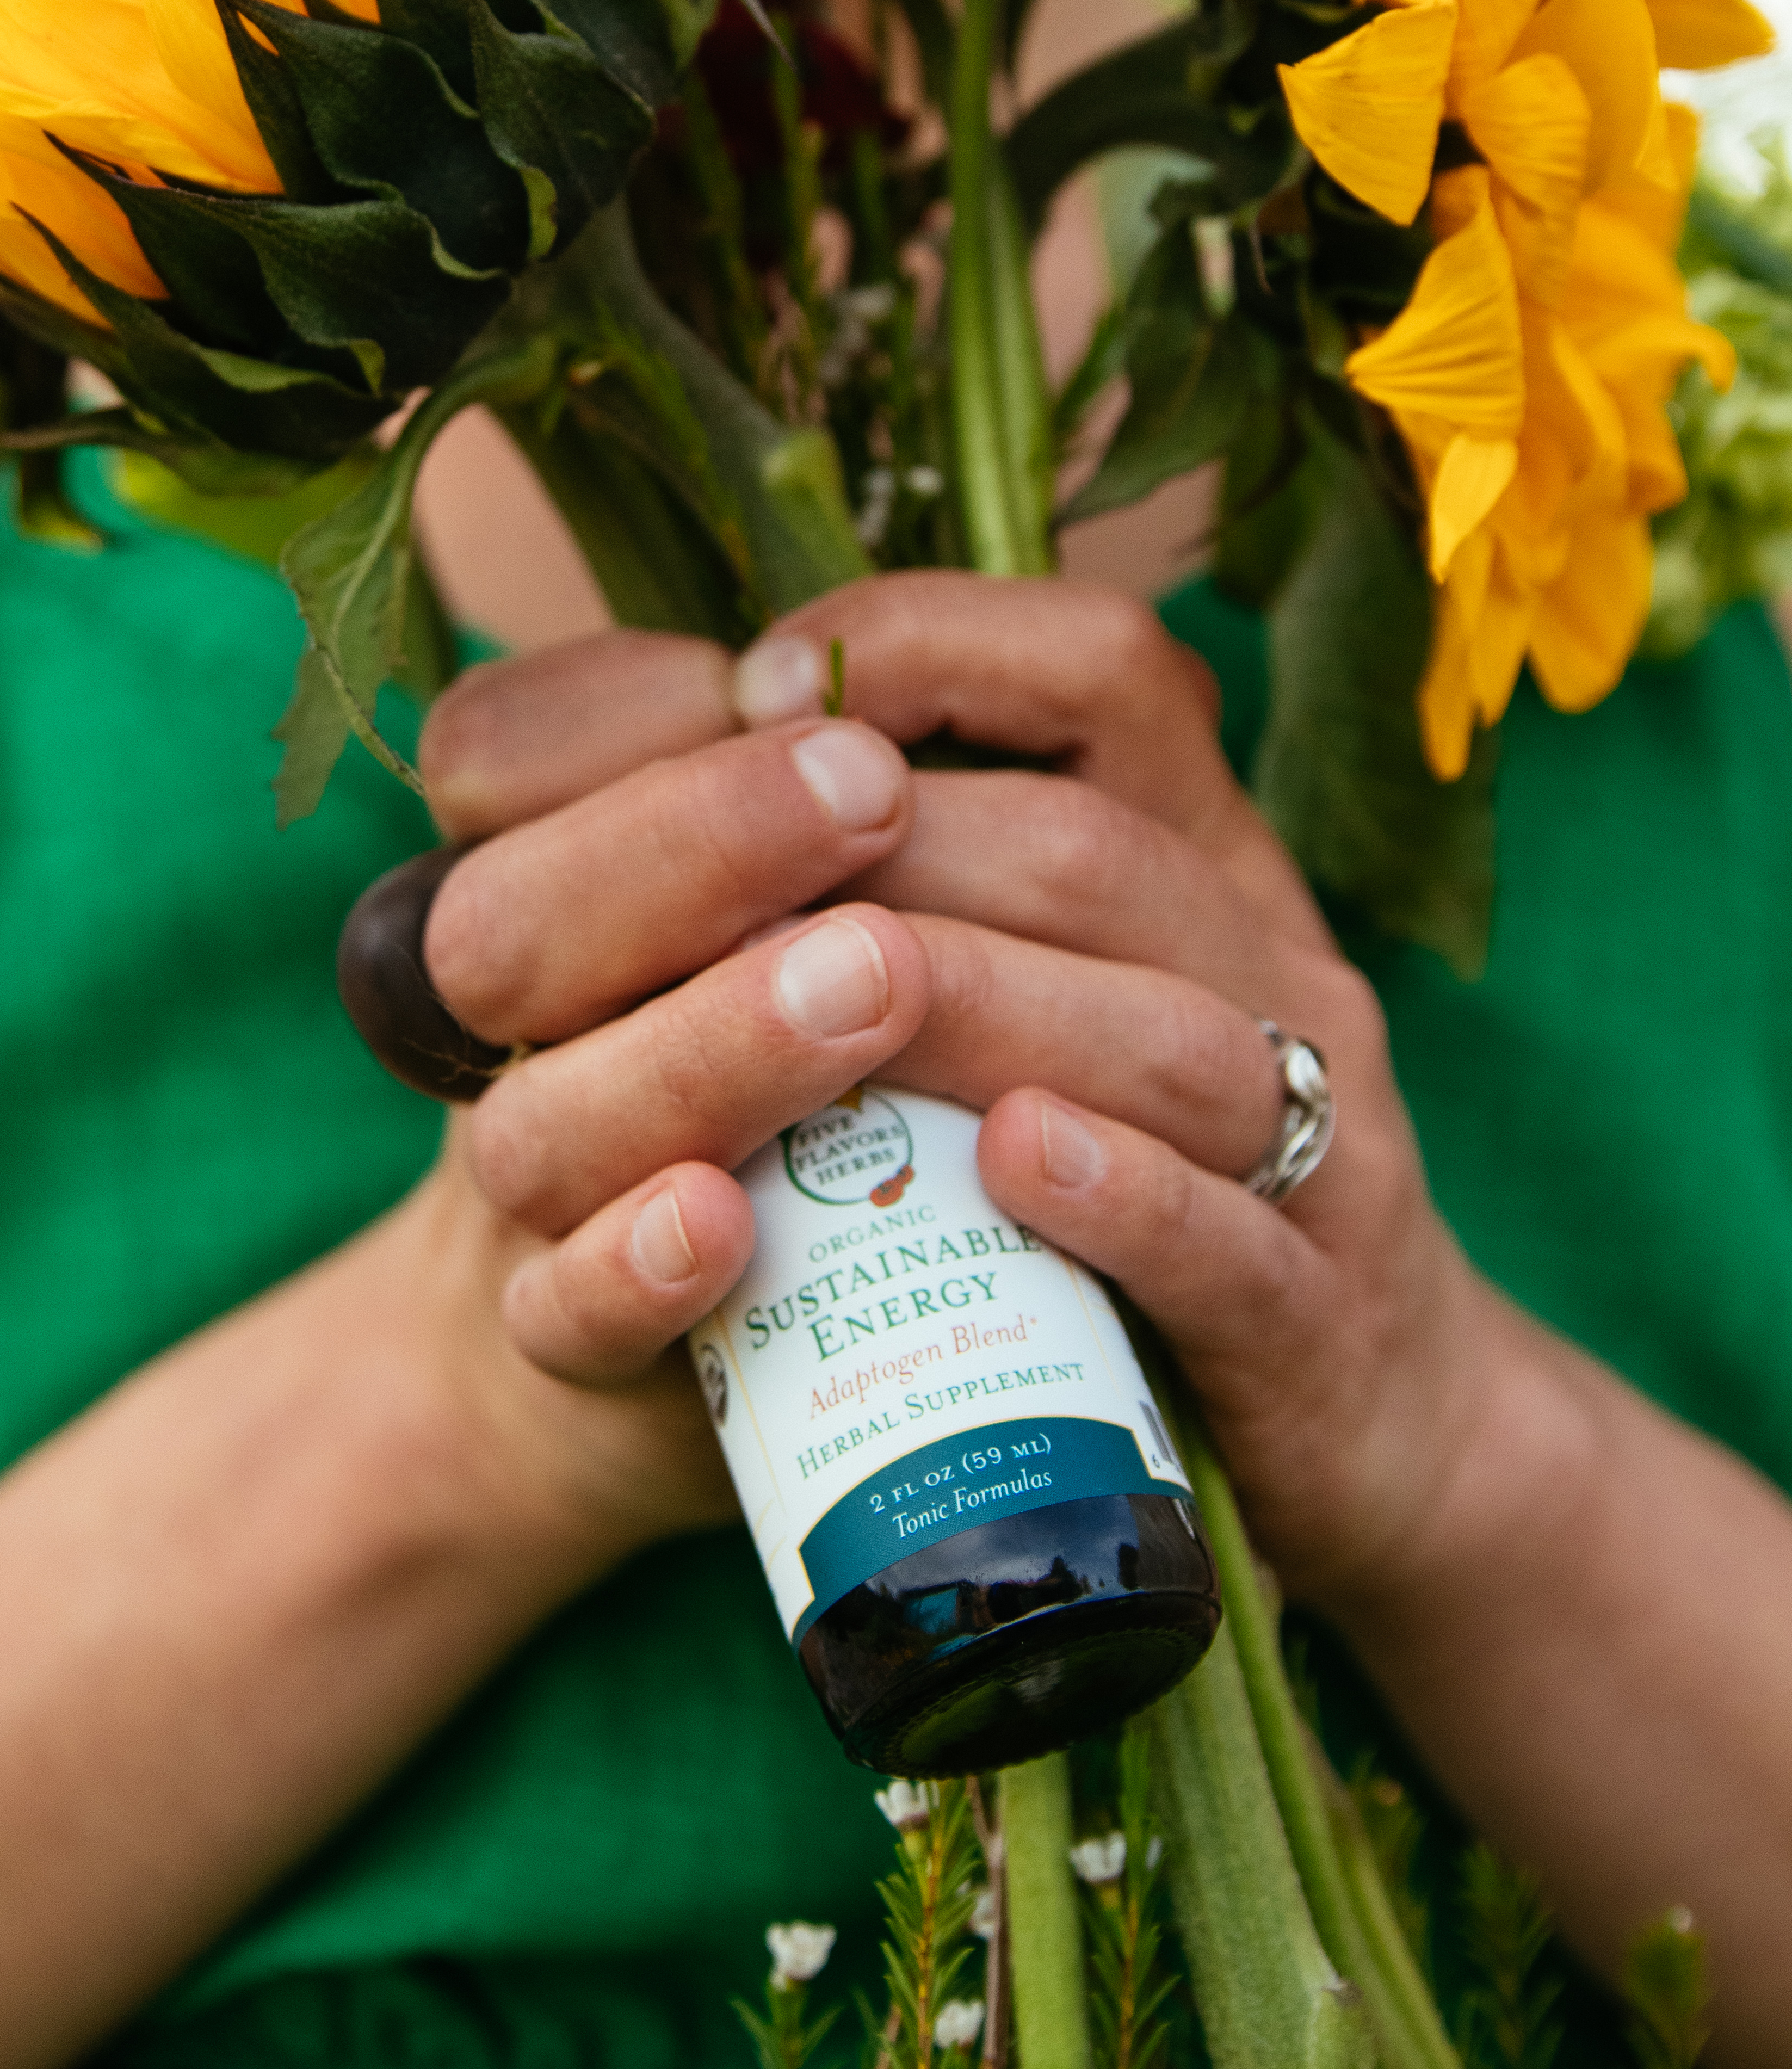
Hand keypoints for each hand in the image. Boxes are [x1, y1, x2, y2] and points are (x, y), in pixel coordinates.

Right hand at [404, 660, 934, 1572]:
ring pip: (546, 1122)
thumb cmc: (781, 1066)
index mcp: (546, 881)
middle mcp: (510, 1033)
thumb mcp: (794, 890)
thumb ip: (805, 777)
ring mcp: (534, 1201)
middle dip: (690, 845)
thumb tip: (846, 677)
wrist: (656, 1347)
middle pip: (505, 924)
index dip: (626, 714)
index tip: (797, 685)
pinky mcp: (576, 1355)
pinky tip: (723, 1221)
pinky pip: (564, 1313)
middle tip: (869, 791)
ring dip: (706, 1045)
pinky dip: (632, 1266)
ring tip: (872, 981)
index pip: (495, 755)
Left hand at [418, 576, 1516, 1625]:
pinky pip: (1237, 1242)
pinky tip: (1012, 1164)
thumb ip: (922, 883)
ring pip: (1168, 1034)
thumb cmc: (1137, 1179)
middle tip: (731, 886)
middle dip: (899, 845)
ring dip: (984, 1005)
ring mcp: (1314, 1146)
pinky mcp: (1320, 1329)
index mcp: (1201, 860)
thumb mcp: (1055, 992)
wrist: (1364, 1425)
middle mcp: (1268, 971)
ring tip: (833, 1006)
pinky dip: (1124, 1194)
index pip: (1101, 671)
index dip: (929, 643)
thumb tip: (704, 763)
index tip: (753, 688)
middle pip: (1095, 850)